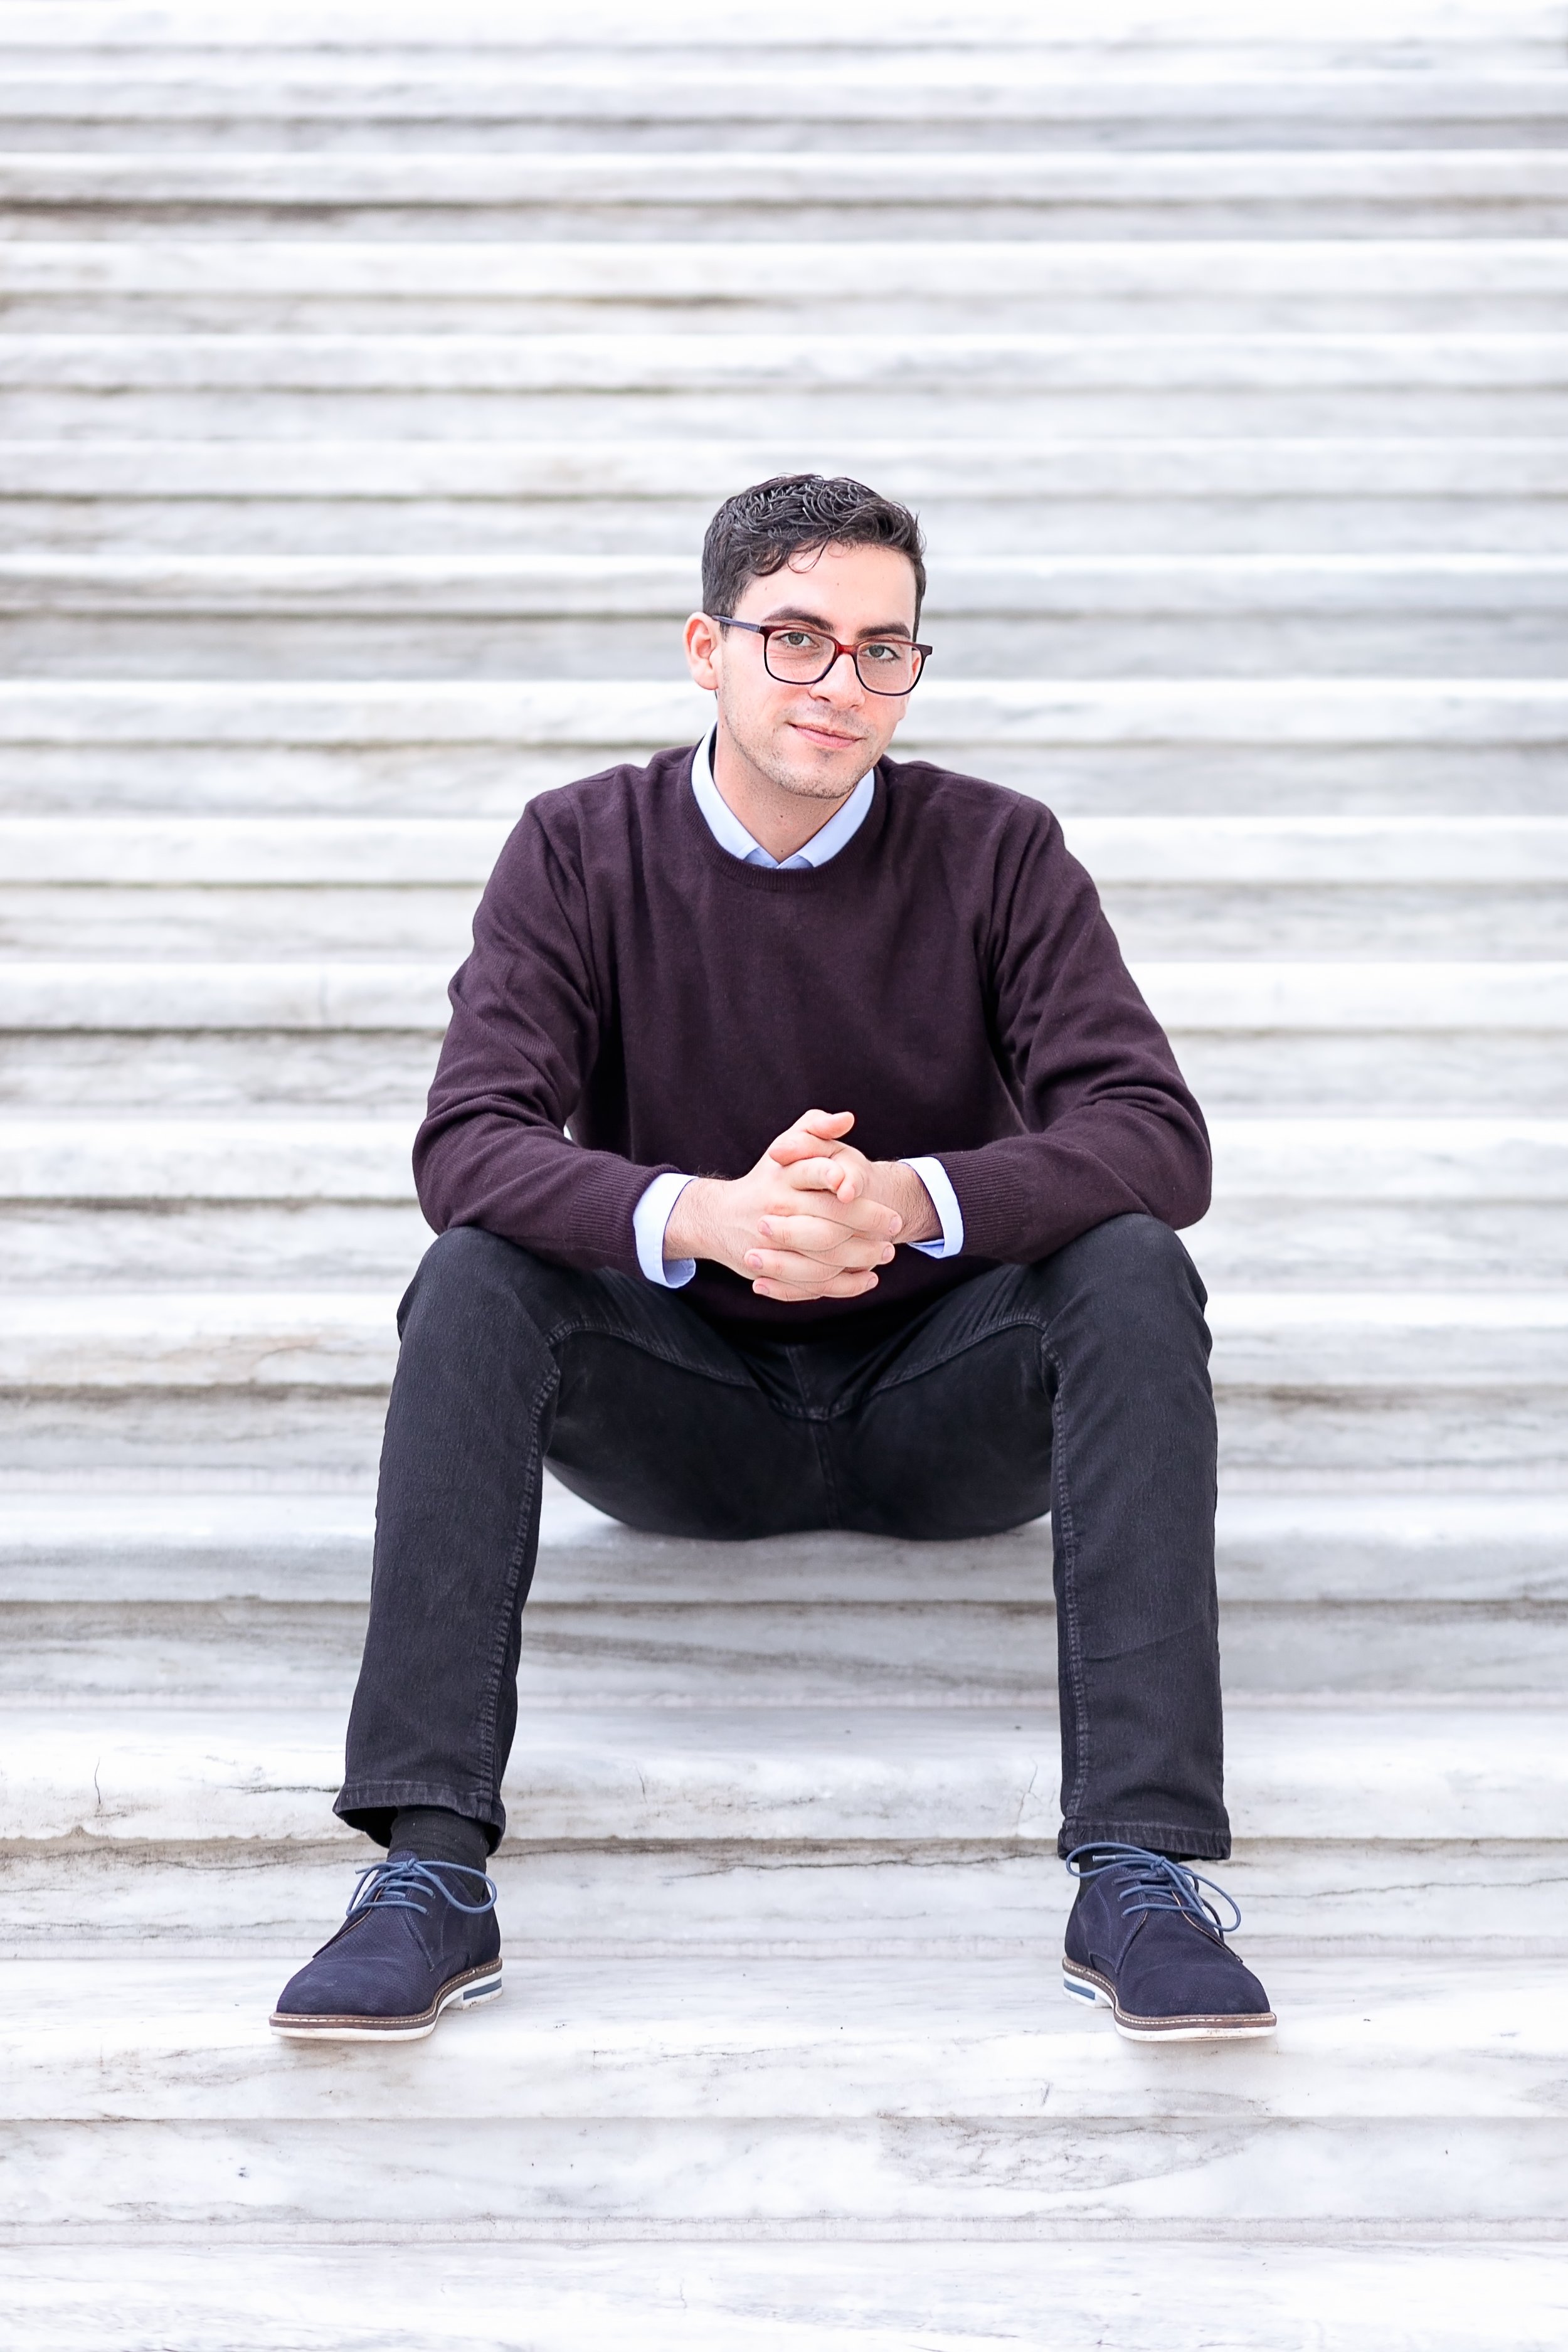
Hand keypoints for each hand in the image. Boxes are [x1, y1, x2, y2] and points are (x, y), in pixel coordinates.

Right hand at [664, 1109, 907, 1301]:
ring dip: (862, 1257)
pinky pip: (816, 1285)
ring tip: (886, 1252)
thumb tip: (847, 1119)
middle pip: (828, 1223)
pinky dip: (846, 1286)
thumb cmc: (767, 1178)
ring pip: (825, 1259)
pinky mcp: (776, 1272)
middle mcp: (777, 1211)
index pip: (814, 1173)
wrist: (721, 1219)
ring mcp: (775, 1246)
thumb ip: (815, 1126)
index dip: (842, 1180)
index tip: (867, 1189)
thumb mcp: (785, 1146)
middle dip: (868, 1225)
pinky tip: (868, 1278)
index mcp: (782, 1176)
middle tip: (894, 1224)